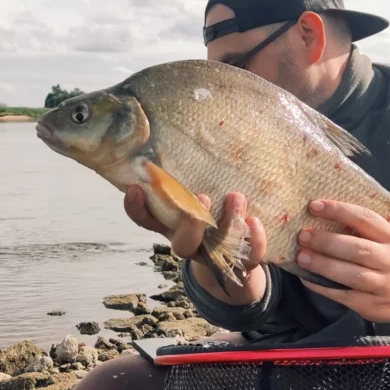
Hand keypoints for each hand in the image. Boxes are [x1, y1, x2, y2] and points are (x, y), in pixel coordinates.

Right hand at [124, 185, 266, 304]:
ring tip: (236, 197)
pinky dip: (254, 240)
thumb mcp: (192, 197)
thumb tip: (172, 127)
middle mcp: (192, 244)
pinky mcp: (243, 262)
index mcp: (173, 227)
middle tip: (202, 197)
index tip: (135, 188)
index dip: (136, 208)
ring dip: (228, 224)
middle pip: (182, 244)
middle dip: (190, 224)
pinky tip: (255, 221)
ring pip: (218, 249)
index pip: (147, 221)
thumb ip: (183, 179)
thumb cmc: (210, 217)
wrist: (236, 263)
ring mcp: (217, 257)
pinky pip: (250, 256)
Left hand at [296, 200, 389, 322]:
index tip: (314, 206)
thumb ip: (359, 230)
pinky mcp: (374, 306)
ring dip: (323, 265)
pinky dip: (323, 287)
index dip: (339, 211)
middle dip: (327, 242)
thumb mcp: (384, 240)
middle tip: (303, 236)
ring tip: (302, 257)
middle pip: (357, 249)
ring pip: (352, 275)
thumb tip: (318, 214)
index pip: (365, 219)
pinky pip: (345, 296)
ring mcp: (384, 285)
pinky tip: (307, 279)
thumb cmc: (388, 259)